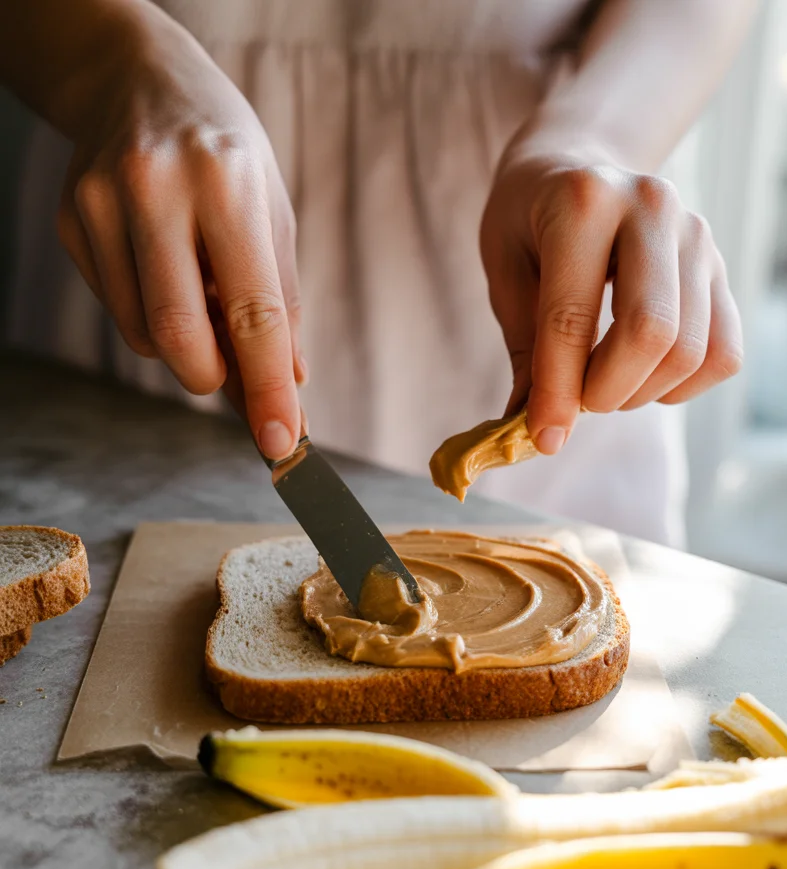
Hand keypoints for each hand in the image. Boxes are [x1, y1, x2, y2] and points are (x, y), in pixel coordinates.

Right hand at [55, 6, 303, 460]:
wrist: (139, 80)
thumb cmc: (226, 156)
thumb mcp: (273, 213)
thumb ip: (282, 303)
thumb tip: (290, 387)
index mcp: (227, 185)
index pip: (253, 313)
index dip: (268, 389)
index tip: (282, 444)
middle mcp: (157, 190)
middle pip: (182, 339)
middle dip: (214, 378)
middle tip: (233, 369)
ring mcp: (102, 204)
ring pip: (145, 337)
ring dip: (183, 344)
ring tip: (197, 285)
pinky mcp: (70, 220)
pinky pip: (118, 312)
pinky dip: (150, 315)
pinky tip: (162, 266)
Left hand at [480, 144, 742, 454]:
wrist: (577, 165)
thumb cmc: (529, 225)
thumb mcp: (506, 276)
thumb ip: (527, 353)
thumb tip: (538, 436)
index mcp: (583, 201)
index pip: (572, 316)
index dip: (557, 390)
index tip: (544, 438)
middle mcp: (652, 207)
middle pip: (650, 333)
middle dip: (607, 391)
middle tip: (577, 400)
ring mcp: (698, 235)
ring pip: (690, 351)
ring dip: (641, 392)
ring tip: (604, 383)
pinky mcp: (722, 267)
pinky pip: (724, 354)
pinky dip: (683, 387)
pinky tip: (645, 377)